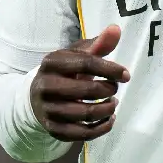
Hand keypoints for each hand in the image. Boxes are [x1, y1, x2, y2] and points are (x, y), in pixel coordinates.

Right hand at [30, 24, 130, 141]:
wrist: (37, 96)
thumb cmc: (64, 71)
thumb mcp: (77, 54)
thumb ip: (98, 43)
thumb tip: (116, 29)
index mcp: (52, 62)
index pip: (85, 64)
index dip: (109, 69)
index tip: (126, 75)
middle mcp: (45, 86)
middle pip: (86, 90)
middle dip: (108, 89)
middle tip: (114, 88)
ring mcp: (47, 110)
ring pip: (86, 114)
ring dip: (107, 109)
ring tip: (113, 102)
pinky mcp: (53, 129)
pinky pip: (82, 134)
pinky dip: (102, 128)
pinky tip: (110, 118)